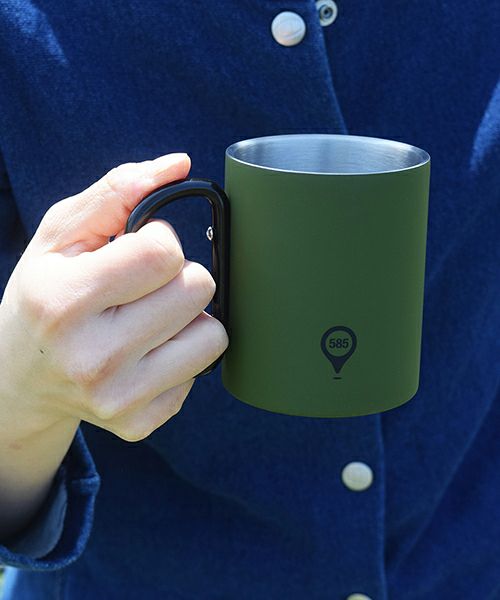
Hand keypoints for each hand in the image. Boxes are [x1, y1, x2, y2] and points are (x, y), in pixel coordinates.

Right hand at [0, 153, 227, 442]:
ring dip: (186, 318)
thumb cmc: (43, 295)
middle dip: (177, 277)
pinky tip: (143, 355)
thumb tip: (178, 165)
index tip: (134, 252)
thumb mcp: (61, 235)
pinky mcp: (139, 423)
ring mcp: (118, 399)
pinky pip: (200, 373)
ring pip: (213, 335)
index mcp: (64, 302)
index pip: (164, 252)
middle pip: (197, 289)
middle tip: (140, 288)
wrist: (18, 377)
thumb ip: (117, 190)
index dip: (158, 240)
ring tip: (146, 320)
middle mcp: (92, 358)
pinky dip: (179, 356)